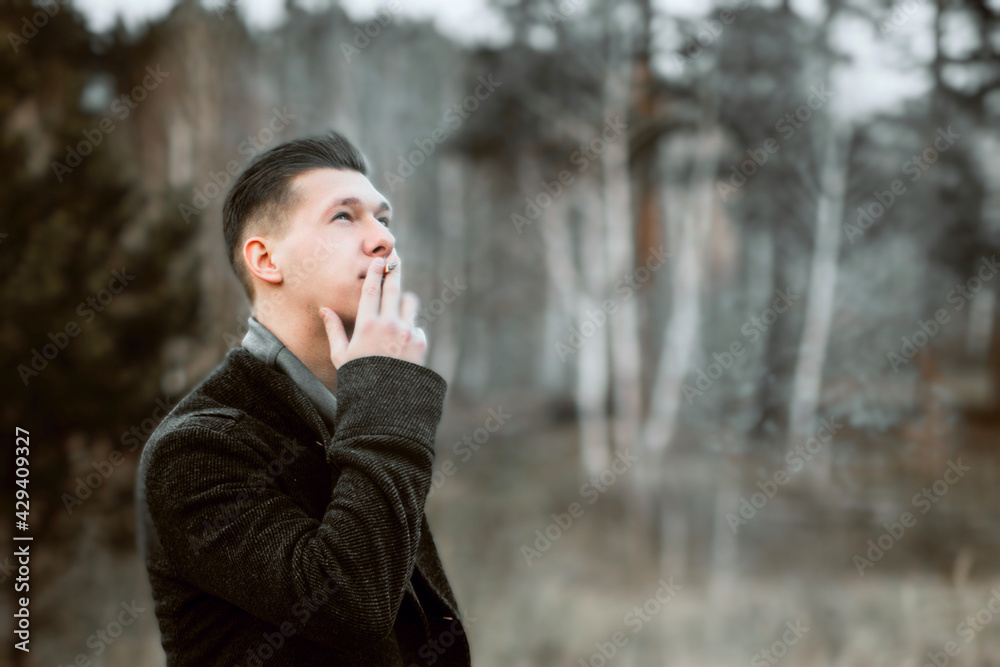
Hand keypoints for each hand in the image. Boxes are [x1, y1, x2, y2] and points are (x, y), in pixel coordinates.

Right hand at [319, 251, 427, 368]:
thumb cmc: (358, 379)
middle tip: (395, 259)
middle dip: (394, 270)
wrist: (385, 402)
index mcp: (367, 325)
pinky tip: (401, 341)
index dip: (375, 271)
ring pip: (409, 303)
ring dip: (403, 301)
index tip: (378, 260)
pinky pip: (416, 326)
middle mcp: (389, 325)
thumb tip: (324, 309)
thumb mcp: (341, 356)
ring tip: (397, 306)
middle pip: (394, 288)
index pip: (371, 289)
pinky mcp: (420, 342)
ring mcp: (407, 332)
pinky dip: (410, 328)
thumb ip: (334, 330)